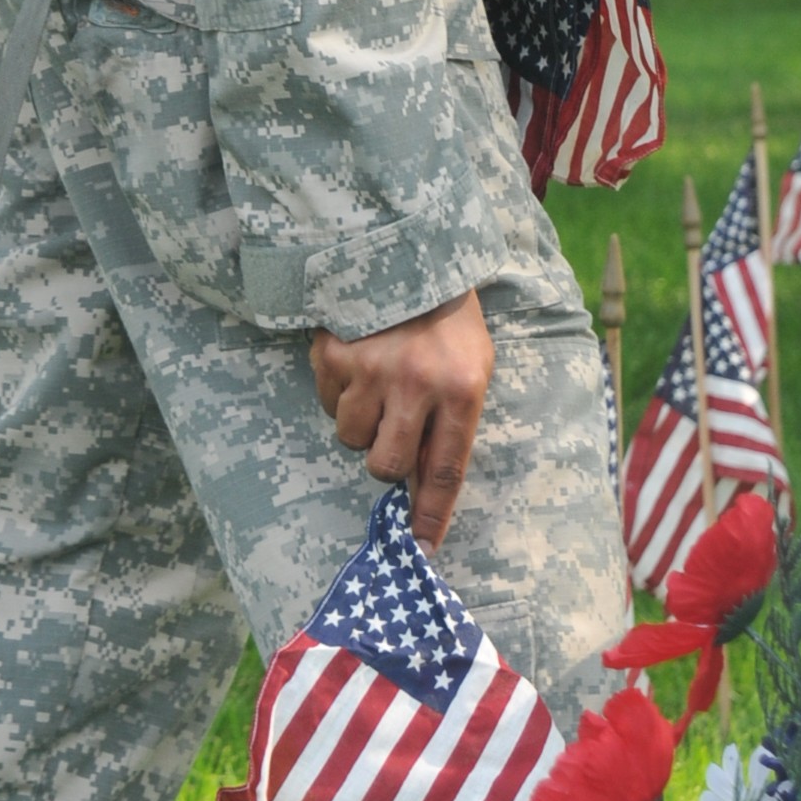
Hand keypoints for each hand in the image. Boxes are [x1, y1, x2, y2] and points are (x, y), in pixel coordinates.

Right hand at [310, 291, 493, 551]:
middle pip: (385, 465)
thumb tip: (421, 485)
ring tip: (377, 383)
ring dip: (361, 422)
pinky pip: (327, 401)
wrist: (408, 251)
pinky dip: (339, 391)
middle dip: (385, 461)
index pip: (445, 469)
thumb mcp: (473, 366)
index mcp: (461, 389)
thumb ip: (453, 423)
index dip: (431, 514)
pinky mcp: (333, 354)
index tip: (423, 549)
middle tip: (391, 433)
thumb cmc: (448, 321)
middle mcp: (415, 384)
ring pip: (350, 436)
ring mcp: (370, 370)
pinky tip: (358, 360)